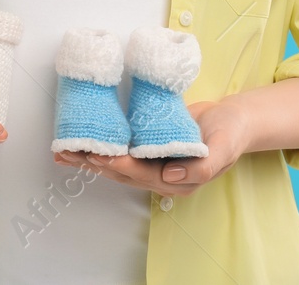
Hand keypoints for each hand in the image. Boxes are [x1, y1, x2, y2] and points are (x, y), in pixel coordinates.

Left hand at [51, 99, 247, 198]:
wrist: (233, 119)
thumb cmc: (231, 133)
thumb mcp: (224, 149)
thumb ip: (203, 167)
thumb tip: (170, 177)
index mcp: (178, 181)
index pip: (142, 175)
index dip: (121, 166)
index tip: (103, 157)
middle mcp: (162, 175)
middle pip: (123, 173)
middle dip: (95, 164)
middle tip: (71, 154)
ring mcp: (154, 162)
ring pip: (118, 163)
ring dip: (92, 158)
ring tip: (65, 152)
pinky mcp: (149, 147)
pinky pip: (123, 149)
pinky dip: (103, 145)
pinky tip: (85, 141)